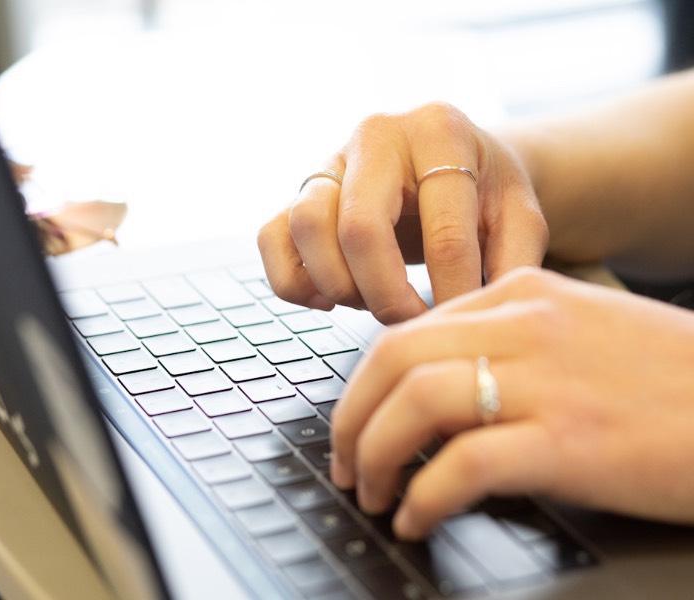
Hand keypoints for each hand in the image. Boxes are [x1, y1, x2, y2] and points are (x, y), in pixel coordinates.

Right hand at [257, 103, 547, 323]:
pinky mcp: (301, 190)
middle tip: (409, 321)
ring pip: (304, 224)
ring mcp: (330, 161)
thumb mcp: (519, 214)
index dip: (453, 291)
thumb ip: (512, 260)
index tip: (460, 324)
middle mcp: (375, 136)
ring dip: (336, 283)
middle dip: (385, 294)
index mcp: (438, 130)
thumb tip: (475, 316)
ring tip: (370, 301)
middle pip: (359, 226)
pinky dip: (293, 280)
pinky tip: (330, 299)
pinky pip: (271, 237)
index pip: (442, 229)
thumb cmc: (486, 190)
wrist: (455, 159)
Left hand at [330, 267, 693, 538]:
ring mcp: (546, 379)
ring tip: (371, 493)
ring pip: (415, 403)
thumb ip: (506, 346)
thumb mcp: (579, 332)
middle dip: (351, 418)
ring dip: (375, 455)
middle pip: (393, 360)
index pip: (408, 332)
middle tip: (345, 463)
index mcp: (522, 292)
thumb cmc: (670, 378)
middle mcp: (525, 325)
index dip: (365, 385)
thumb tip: (433, 394)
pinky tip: (417, 518)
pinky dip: (424, 495)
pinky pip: (464, 464)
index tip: (356, 423)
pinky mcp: (571, 439)